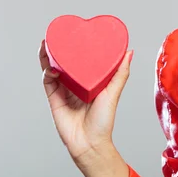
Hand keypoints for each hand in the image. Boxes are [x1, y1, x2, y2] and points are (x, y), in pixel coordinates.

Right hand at [39, 39, 130, 176]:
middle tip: (55, 34)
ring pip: (53, 68)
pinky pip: (48, 82)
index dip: (75, 46)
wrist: (89, 143)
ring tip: (47, 44)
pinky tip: (51, 66)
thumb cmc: (103, 121)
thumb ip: (120, 73)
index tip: (74, 32)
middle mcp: (75, 83)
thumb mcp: (113, 92)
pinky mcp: (54, 99)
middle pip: (64, 61)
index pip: (80, 59)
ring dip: (48, 56)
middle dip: (57, 48)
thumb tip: (130, 51)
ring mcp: (63, 90)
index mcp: (89, 80)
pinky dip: (48, 72)